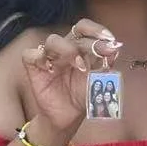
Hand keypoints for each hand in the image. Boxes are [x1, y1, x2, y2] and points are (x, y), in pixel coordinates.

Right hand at [21, 21, 120, 138]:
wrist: (69, 116)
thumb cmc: (82, 94)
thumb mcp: (98, 80)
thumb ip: (105, 65)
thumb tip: (115, 50)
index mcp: (80, 47)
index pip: (85, 28)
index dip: (96, 30)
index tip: (110, 40)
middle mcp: (65, 48)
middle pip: (74, 34)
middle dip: (91, 43)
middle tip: (104, 52)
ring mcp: (48, 56)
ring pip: (53, 40)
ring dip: (69, 50)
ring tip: (81, 66)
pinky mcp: (33, 67)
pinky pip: (31, 55)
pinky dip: (40, 58)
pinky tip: (51, 69)